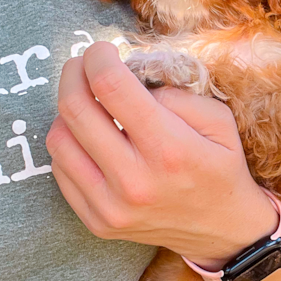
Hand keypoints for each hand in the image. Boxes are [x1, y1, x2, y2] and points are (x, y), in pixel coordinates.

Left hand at [46, 42, 277, 268]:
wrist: (222, 231)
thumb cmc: (220, 166)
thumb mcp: (219, 120)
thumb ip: (175, 94)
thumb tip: (129, 80)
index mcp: (169, 150)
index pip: (111, 86)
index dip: (98, 57)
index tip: (102, 50)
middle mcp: (134, 181)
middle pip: (75, 109)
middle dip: (74, 73)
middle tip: (83, 64)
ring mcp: (110, 207)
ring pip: (58, 139)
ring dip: (67, 110)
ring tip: (88, 102)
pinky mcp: (96, 221)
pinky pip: (60, 169)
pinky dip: (69, 143)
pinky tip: (90, 137)